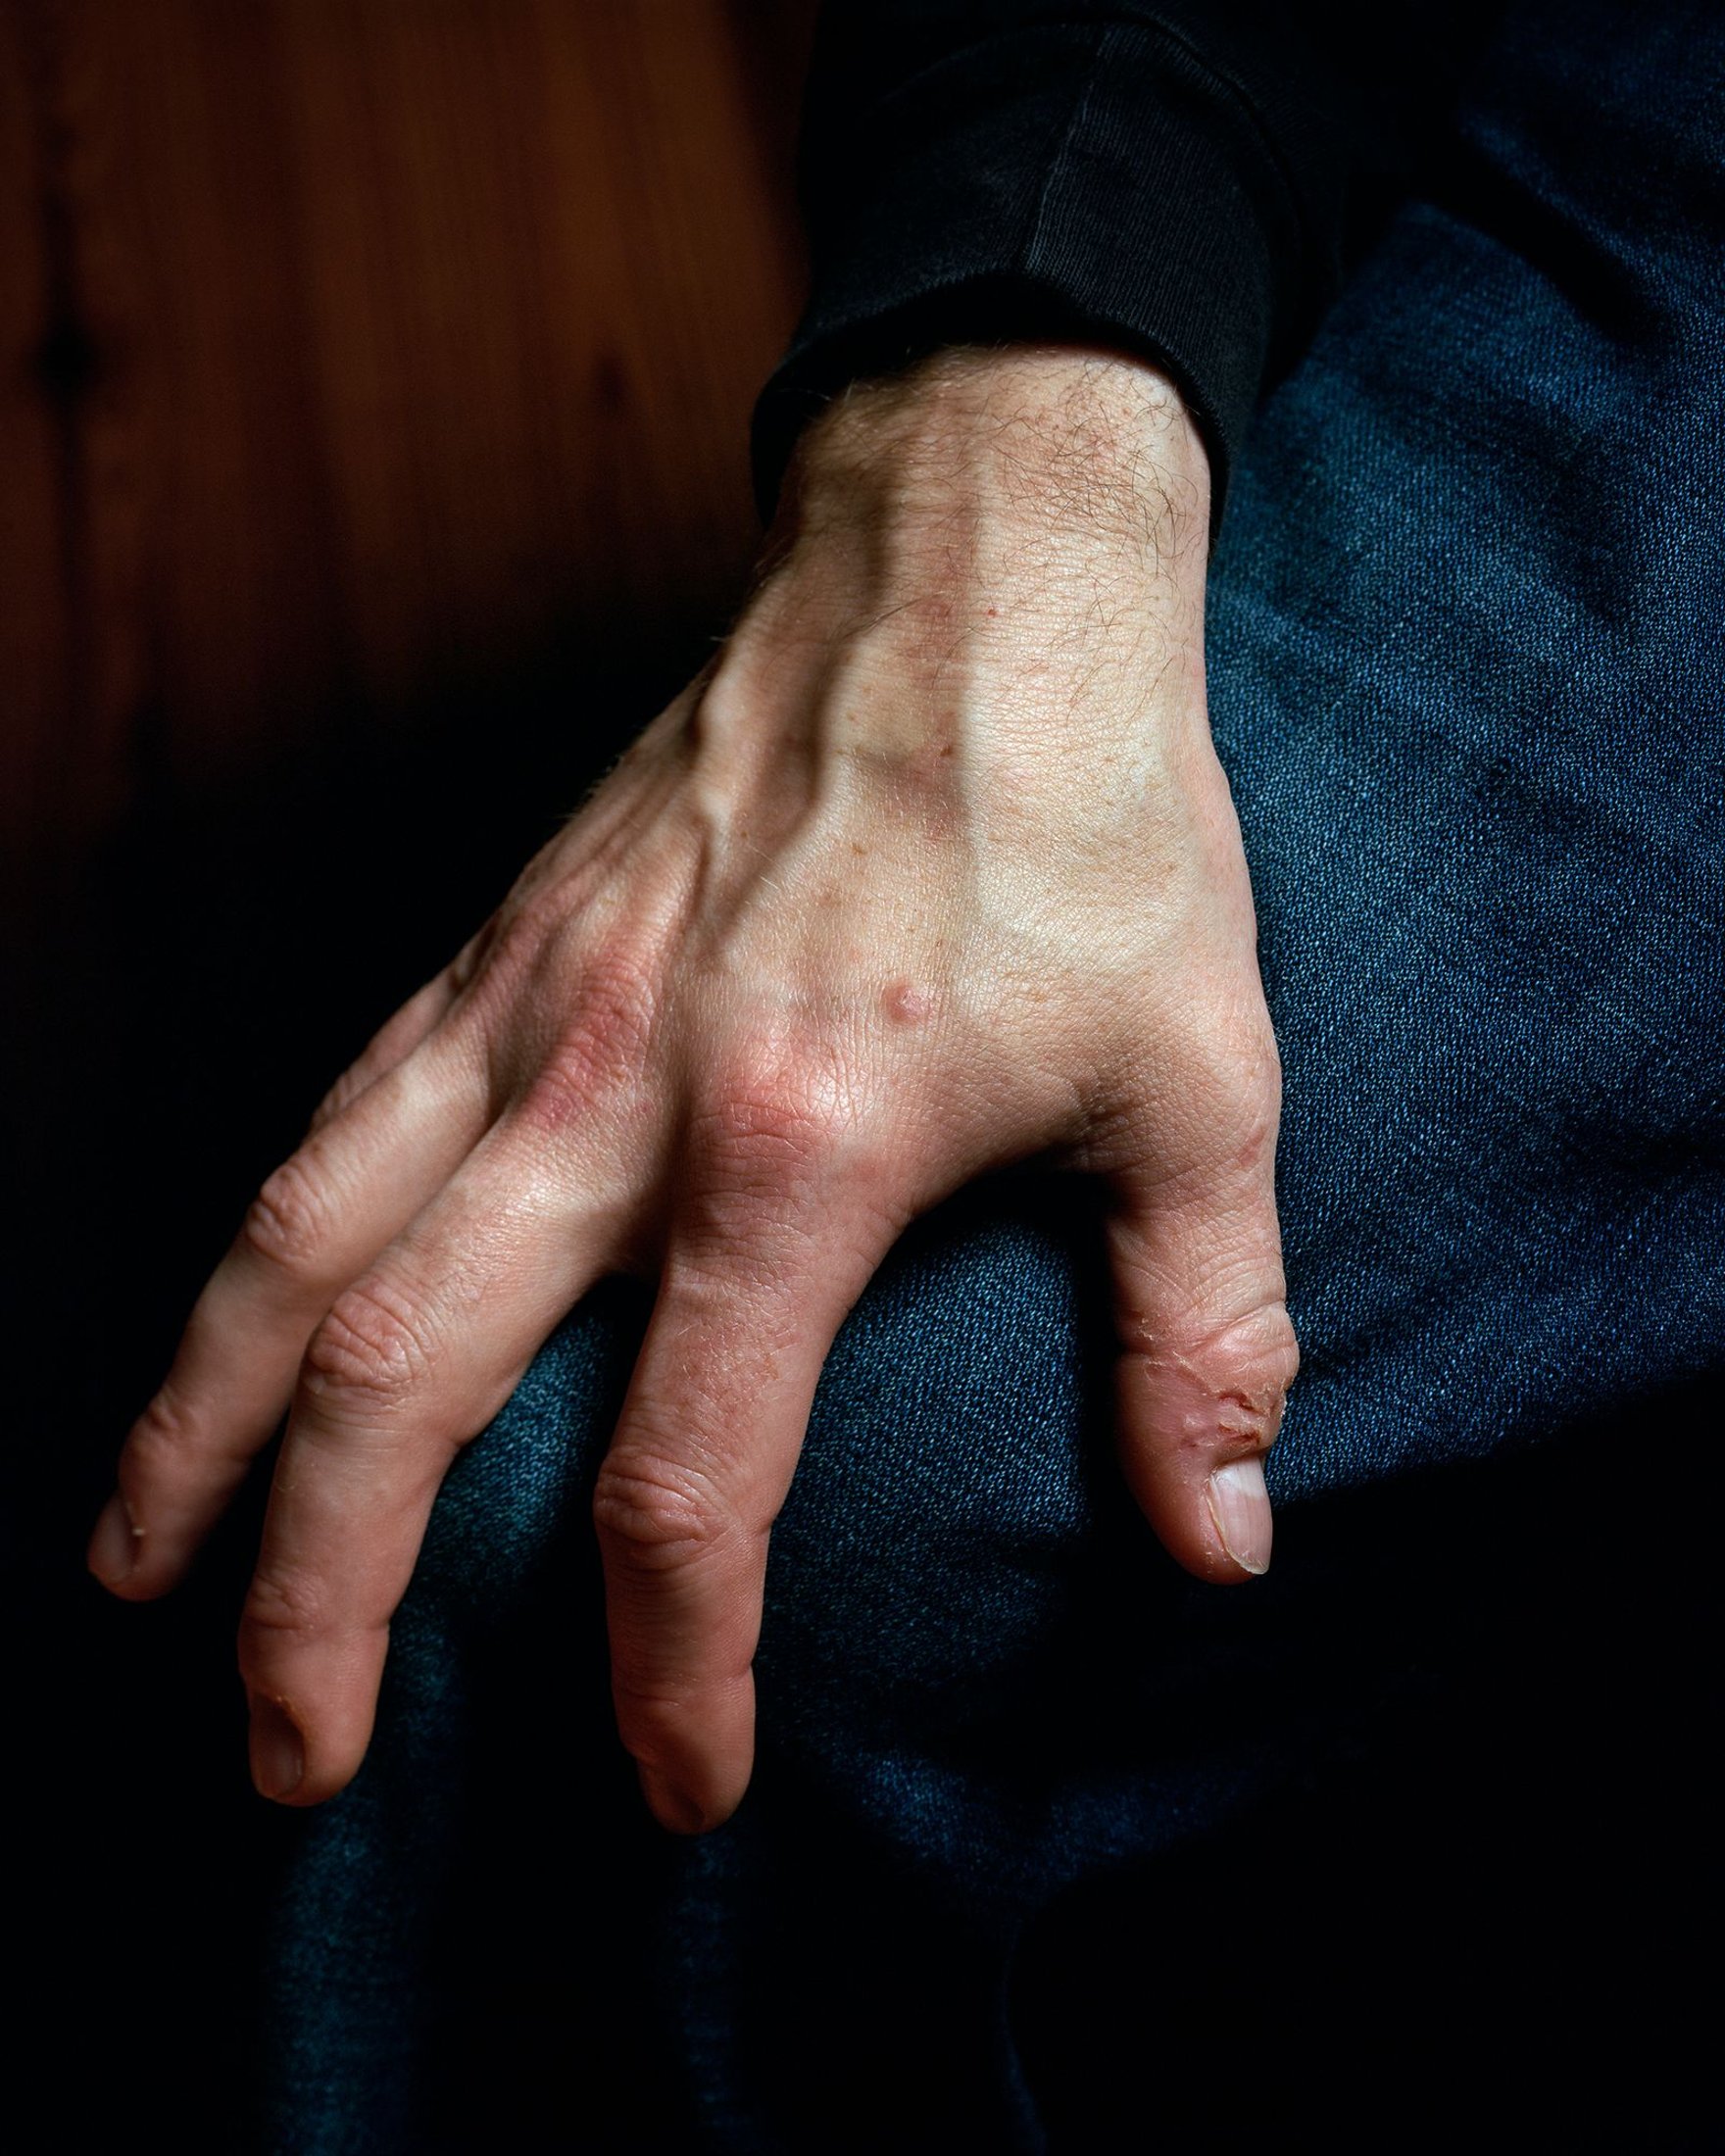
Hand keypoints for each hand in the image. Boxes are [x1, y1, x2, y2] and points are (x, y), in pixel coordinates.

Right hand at [88, 346, 1296, 1831]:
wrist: (968, 569)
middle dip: (322, 1598)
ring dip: (207, 1431)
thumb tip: (1226, 1548)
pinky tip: (228, 1346)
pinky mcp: (495, 945)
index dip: (668, 1659)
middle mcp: (619, 1086)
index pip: (683, 1468)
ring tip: (144, 1577)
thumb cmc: (1090, 819)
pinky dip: (252, 1262)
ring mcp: (529, 1007)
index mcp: (802, 1140)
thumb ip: (1204, 1327)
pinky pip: (330, 1126)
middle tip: (296, 1759)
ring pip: (302, 1249)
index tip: (680, 1775)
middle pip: (402, 1383)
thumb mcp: (1201, 1078)